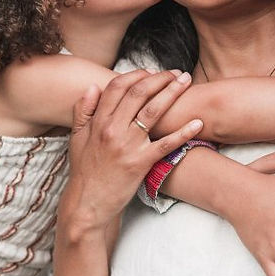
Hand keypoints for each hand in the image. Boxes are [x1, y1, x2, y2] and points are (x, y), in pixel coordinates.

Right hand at [61, 69, 203, 231]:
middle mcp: (113, 130)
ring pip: (153, 111)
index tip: (150, 71)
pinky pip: (166, 144)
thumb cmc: (85, 171)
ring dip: (172, 92)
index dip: (136, 74)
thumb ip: (83, 111)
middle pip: (139, 93)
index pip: (117, 87)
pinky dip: (184, 132)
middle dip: (159, 78)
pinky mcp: (142, 163)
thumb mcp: (76, 138)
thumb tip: (93, 87)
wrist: (89, 204)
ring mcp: (129, 146)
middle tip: (175, 72)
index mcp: (99, 122)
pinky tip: (198, 122)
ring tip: (186, 82)